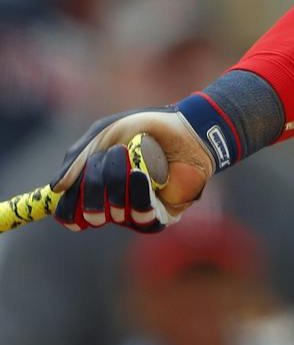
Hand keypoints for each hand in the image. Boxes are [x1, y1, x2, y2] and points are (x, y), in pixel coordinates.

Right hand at [52, 108, 215, 230]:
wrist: (185, 128)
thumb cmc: (145, 129)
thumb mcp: (104, 134)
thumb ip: (78, 158)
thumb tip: (56, 189)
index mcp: (96, 188)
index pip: (72, 212)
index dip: (68, 210)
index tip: (68, 199)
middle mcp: (114, 204)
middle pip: (91, 212)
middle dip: (96, 182)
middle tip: (113, 154)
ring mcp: (137, 211)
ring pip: (116, 213)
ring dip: (121, 181)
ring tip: (136, 157)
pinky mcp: (162, 215)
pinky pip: (142, 216)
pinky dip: (139, 193)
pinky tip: (144, 174)